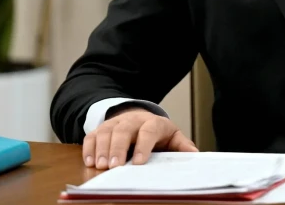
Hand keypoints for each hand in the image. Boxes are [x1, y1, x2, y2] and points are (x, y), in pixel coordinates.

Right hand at [82, 108, 197, 168]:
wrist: (139, 116)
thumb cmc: (157, 132)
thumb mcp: (172, 136)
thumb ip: (181, 145)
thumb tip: (195, 155)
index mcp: (153, 123)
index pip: (148, 131)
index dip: (143, 146)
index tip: (138, 163)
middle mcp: (132, 120)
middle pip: (124, 131)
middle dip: (118, 148)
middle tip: (114, 167)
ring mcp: (115, 123)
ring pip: (106, 132)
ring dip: (102, 149)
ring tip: (100, 167)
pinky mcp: (101, 128)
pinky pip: (92, 135)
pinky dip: (89, 148)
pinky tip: (89, 162)